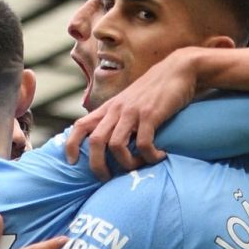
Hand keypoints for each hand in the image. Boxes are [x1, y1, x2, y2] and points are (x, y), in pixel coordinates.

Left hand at [65, 49, 198, 179]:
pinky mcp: (150, 114)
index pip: (80, 126)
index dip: (71, 145)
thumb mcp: (128, 103)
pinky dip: (150, 157)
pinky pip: (143, 144)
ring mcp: (132, 112)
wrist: (177, 69)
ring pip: (116, 146)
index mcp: (108, 109)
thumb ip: (116, 120)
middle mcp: (116, 110)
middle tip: (108, 178)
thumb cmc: (153, 91)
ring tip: (140, 165)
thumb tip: (108, 145)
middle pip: (96, 142)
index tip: (72, 162)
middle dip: (97, 166)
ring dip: (127, 164)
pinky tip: (160, 156)